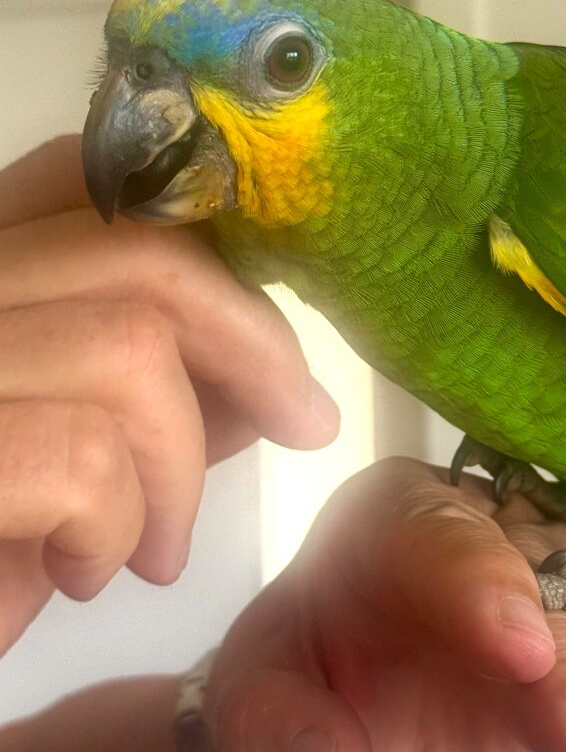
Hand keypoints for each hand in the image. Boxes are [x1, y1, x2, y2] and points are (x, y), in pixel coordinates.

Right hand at [0, 138, 337, 650]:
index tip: (274, 322)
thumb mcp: (76, 447)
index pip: (91, 177)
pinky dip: (115, 530)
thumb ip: (162, 389)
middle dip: (254, 342)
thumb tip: (269, 370)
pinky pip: (82, 461)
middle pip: (137, 248)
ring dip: (179, 469)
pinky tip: (84, 575)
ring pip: (129, 350)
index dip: (209, 242)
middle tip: (303, 423)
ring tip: (154, 547)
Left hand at [207, 458, 565, 751]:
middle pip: (547, 601)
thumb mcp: (256, 704)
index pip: (443, 536)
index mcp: (399, 519)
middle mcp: (493, 548)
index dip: (485, 585)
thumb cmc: (297, 677)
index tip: (522, 649)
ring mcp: (551, 609)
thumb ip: (282, 733)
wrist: (342, 709)